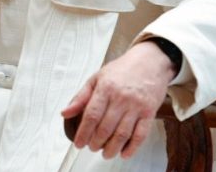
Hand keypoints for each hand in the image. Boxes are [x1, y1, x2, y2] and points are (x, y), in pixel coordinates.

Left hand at [61, 41, 176, 158]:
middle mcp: (121, 98)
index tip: (79, 143)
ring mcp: (136, 106)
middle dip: (96, 142)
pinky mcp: (150, 112)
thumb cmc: (122, 70)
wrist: (150, 62)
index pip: (91, 115)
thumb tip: (65, 113)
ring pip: (122, 134)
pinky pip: (141, 134)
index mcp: (105, 88)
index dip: (84, 132)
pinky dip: (132, 147)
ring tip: (105, 153)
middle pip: (106, 127)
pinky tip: (124, 153)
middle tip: (91, 147)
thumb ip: (80, 97)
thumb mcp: (97, 78)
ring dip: (112, 148)